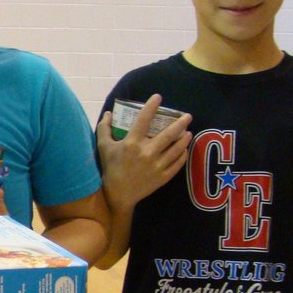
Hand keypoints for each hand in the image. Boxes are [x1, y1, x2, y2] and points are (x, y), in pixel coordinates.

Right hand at [96, 95, 191, 211]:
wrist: (117, 194)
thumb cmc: (110, 168)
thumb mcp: (104, 147)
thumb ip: (104, 129)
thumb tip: (109, 113)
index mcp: (132, 143)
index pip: (144, 119)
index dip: (151, 106)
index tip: (158, 97)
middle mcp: (147, 152)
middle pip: (169, 134)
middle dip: (180, 123)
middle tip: (187, 116)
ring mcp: (157, 166)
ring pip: (177, 148)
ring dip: (184, 139)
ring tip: (188, 132)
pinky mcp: (163, 177)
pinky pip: (177, 164)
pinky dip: (183, 155)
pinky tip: (184, 150)